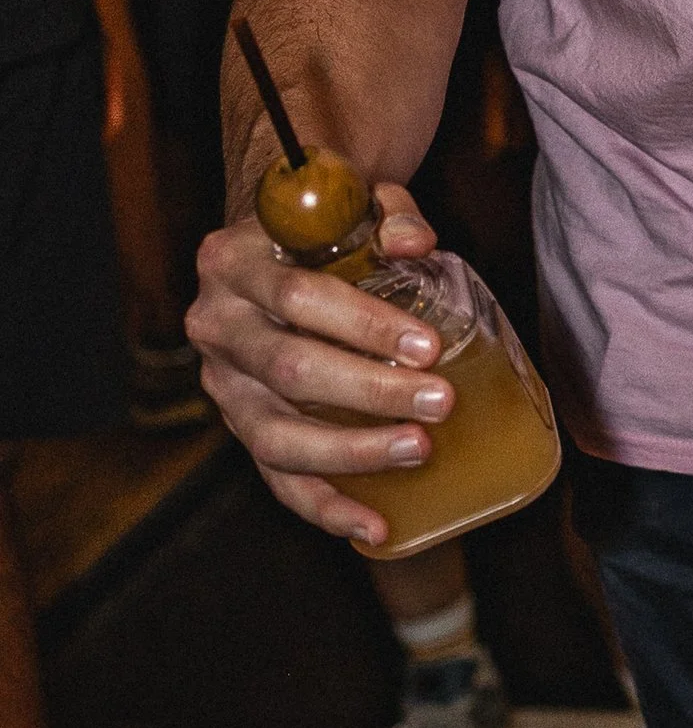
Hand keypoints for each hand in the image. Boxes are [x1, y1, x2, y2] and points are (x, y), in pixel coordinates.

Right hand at [187, 186, 449, 549]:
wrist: (279, 248)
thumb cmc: (329, 226)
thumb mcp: (358, 201)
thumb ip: (391, 214)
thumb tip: (416, 244)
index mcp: (233, 261)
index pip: (297, 297)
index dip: (364, 325)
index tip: (428, 346)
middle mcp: (216, 325)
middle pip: (289, 370)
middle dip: (369, 391)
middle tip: (441, 401)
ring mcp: (223, 385)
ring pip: (276, 435)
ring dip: (351, 451)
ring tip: (420, 449)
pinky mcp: (240, 426)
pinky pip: (275, 477)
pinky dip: (324, 506)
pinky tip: (373, 525)